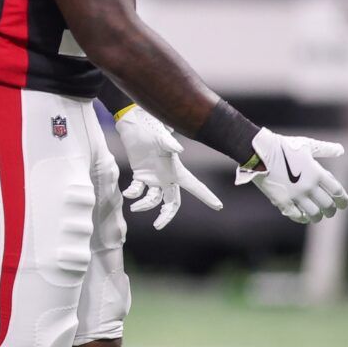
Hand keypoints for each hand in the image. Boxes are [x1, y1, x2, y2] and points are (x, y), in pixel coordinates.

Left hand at [114, 105, 222, 229]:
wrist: (132, 121)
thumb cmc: (149, 126)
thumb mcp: (160, 135)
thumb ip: (169, 143)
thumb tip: (178, 150)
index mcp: (176, 169)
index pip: (195, 186)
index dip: (206, 196)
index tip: (218, 206)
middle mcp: (167, 176)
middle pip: (172, 201)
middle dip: (167, 215)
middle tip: (158, 225)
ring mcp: (154, 177)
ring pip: (154, 199)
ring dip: (145, 205)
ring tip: (135, 207)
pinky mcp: (140, 174)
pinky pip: (138, 190)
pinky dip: (134, 194)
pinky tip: (129, 193)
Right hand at [238, 129, 347, 224]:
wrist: (258, 152)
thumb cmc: (283, 147)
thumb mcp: (307, 145)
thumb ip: (325, 149)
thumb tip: (340, 150)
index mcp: (317, 173)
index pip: (338, 192)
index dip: (343, 200)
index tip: (344, 204)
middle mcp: (309, 186)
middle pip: (328, 205)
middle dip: (331, 210)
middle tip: (330, 211)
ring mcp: (295, 195)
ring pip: (314, 214)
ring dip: (318, 217)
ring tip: (317, 216)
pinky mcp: (281, 201)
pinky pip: (296, 215)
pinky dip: (302, 218)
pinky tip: (302, 216)